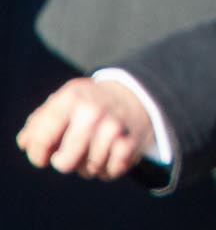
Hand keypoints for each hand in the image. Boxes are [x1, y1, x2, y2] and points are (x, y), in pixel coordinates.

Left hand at [17, 77, 154, 180]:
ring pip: (87, 170)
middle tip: (70, 152)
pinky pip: (107, 173)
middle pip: (64, 163)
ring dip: (87, 165)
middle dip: (64, 161)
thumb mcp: (66, 99)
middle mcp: (93, 113)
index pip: (42, 139)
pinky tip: (110, 154)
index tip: (42, 156)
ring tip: (94, 149)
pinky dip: (107, 169)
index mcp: (72, 99)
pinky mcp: (130, 144)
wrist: (139, 94)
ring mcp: (113, 129)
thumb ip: (41, 119)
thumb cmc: (92, 101)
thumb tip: (24, 143)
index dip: (36, 153)